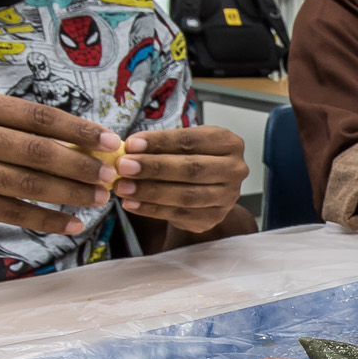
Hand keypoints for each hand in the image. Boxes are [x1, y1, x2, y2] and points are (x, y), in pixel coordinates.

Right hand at [0, 89, 117, 234]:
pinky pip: (9, 212)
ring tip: (98, 199)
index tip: (110, 141)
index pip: (36, 115)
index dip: (77, 130)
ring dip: (68, 193)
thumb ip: (8, 124)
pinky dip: (44, 219)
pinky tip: (69, 223)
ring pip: (25, 183)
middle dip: (80, 164)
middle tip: (112, 174)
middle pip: (34, 150)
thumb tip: (75, 141)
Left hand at [113, 124, 247, 231]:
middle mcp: (234, 169)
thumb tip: (129, 150)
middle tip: (124, 166)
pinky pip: (180, 215)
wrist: (208, 189)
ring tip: (123, 187)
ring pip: (186, 195)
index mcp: (229, 143)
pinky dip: (152, 210)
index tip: (131, 144)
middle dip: (153, 168)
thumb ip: (161, 146)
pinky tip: (132, 204)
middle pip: (191, 168)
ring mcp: (228, 197)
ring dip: (150, 192)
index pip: (191, 140)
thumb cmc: (193, 160)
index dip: (160, 142)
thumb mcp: (183, 145)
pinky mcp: (214, 217)